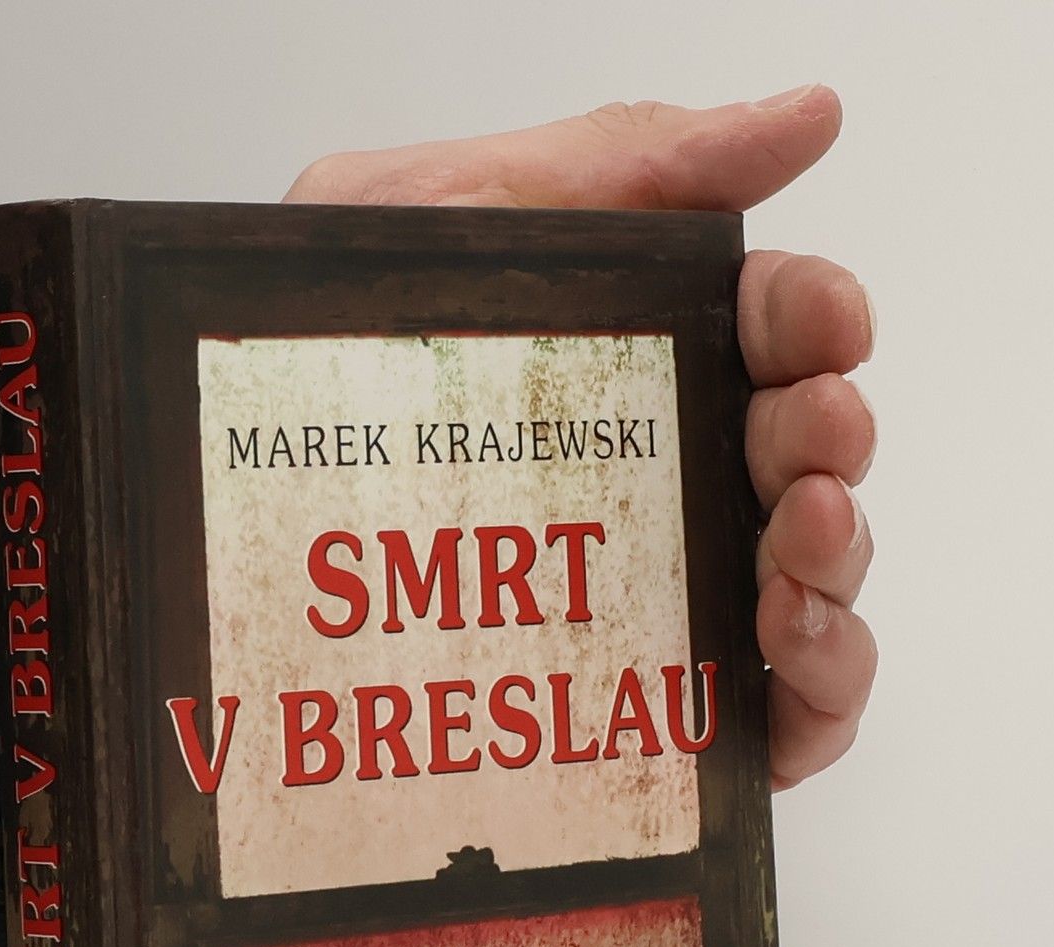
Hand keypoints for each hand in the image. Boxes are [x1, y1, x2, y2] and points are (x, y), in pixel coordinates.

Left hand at [287, 88, 875, 789]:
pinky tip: (788, 648)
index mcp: (638, 362)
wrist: (210, 517)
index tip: (822, 324)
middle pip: (811, 457)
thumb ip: (624, 165)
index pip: (774, 332)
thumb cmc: (315, 371)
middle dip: (832, 437)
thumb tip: (804, 117)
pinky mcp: (665, 722)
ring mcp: (671, 604)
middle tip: (805, 438)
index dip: (818, 320)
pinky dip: (829, 685)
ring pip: (821, 584)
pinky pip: (790, 714)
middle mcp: (667, 483)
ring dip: (843, 560)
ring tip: (799, 542)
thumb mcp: (448, 220)